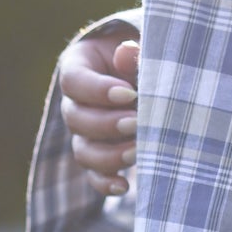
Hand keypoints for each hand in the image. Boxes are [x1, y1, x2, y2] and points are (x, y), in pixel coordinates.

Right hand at [58, 26, 139, 196]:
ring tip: (137, 150)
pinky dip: (106, 183)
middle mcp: (77, 101)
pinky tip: (124, 186)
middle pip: (74, 118)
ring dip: (108, 155)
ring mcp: (86, 132)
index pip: (73, 81)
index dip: (97, 90)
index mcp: (80, 66)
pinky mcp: (101, 155)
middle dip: (106, 124)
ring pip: (83, 150)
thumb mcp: (143, 45)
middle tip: (136, 122)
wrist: (158, 71)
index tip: (129, 94)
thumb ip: (135, 50)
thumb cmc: (149, 52)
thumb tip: (126, 52)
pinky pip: (94, 175)